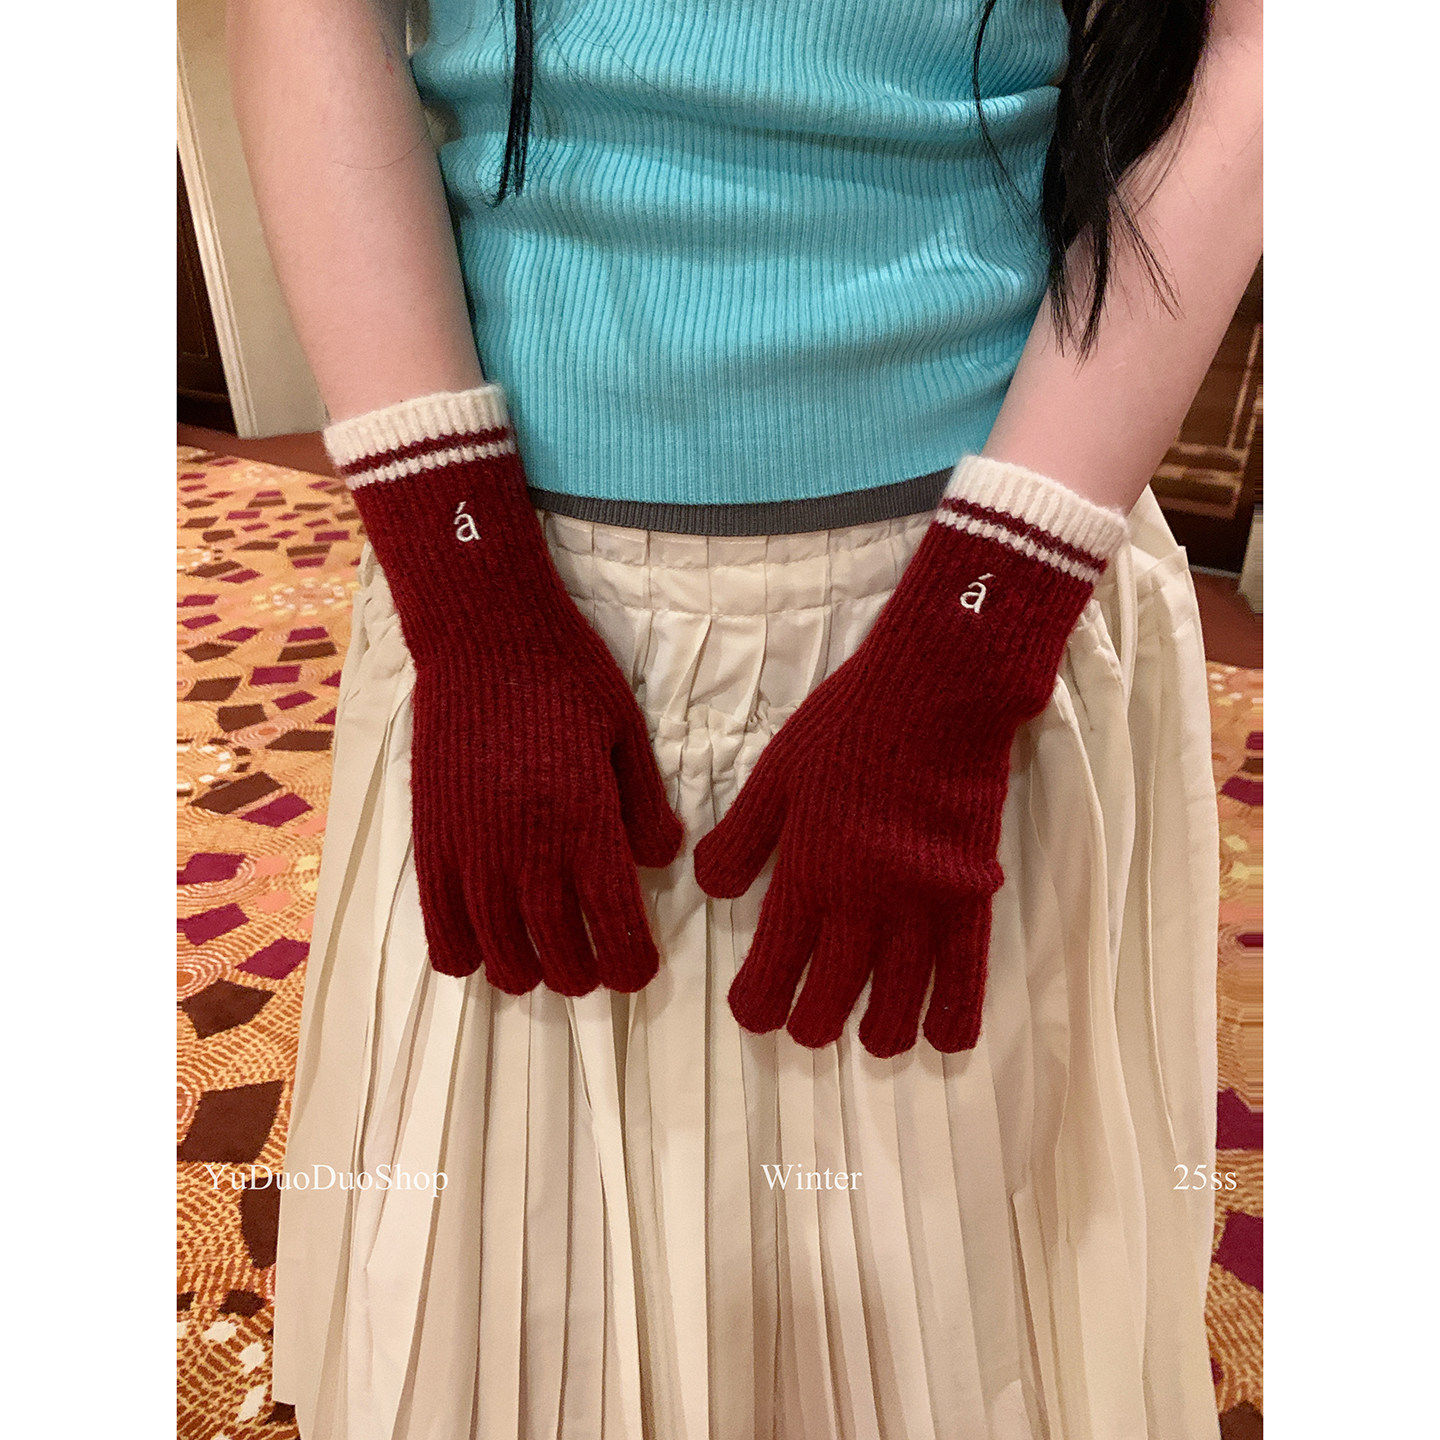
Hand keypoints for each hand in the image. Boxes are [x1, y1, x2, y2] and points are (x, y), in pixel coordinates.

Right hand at [326, 385, 682, 994]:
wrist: (482, 633)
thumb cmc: (567, 675)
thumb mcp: (627, 733)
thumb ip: (646, 805)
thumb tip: (661, 862)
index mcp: (587, 825)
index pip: (617, 931)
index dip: (633, 966)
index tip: (640, 968)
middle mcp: (527, 851)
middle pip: (561, 959)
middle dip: (587, 973)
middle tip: (598, 958)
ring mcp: (472, 852)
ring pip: (501, 958)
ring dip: (531, 971)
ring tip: (545, 954)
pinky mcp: (431, 843)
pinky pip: (442, 932)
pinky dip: (467, 955)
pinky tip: (487, 942)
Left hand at [694, 455, 1125, 1056]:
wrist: (938, 694)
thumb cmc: (848, 729)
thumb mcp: (774, 775)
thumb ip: (739, 840)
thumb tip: (710, 892)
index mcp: (804, 877)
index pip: (769, 976)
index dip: (755, 1006)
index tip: (753, 1008)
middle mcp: (858, 909)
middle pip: (825, 1008)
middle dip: (807, 1023)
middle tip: (806, 1012)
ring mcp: (918, 912)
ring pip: (891, 1014)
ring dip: (872, 1032)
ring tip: (867, 1025)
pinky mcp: (969, 903)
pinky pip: (964, 987)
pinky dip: (948, 1025)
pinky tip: (936, 1036)